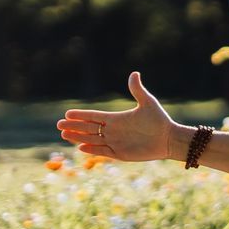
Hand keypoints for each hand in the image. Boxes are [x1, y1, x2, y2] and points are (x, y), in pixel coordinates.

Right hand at [56, 71, 180, 162]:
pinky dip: (92, 150)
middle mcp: (113, 131)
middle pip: (88, 128)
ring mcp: (116, 143)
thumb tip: (134, 73)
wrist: (169, 139)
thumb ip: (137, 90)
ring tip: (64, 135)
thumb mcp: (147, 103)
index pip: (94, 116)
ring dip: (78, 137)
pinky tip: (80, 147)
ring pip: (92, 140)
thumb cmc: (159, 120)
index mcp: (116, 119)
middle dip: (73, 127)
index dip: (81, 115)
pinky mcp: (121, 154)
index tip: (67, 113)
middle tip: (59, 125)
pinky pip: (103, 152)